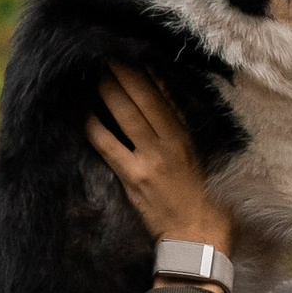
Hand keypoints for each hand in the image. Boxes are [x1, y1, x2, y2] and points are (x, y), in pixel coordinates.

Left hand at [87, 64, 229, 253]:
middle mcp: (170, 142)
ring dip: (108, 89)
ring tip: (95, 73)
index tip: (133, 53)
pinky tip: (84, 114)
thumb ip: (184, 131)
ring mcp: (150, 158)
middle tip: (106, 53)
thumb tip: (165, 103)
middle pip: (143, 96)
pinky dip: (94, 127)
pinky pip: (108, 145)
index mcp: (187, 136)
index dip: (147, 72)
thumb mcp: (202, 159)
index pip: (165, 95)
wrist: (199, 239)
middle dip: (123, 71)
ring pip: (125, 113)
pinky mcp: (133, 177)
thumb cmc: (206, 201)